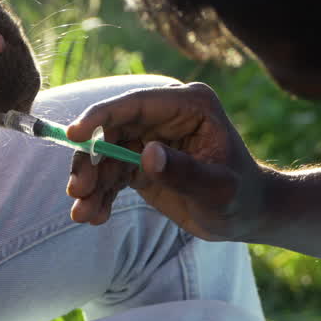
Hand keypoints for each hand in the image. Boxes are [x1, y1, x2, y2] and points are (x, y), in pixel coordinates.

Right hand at [65, 82, 267, 240]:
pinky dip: (99, 194)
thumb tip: (146, 153)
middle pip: (112, 129)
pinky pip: (111, 173)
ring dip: (90, 182)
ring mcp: (151, 137)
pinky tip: (95, 216)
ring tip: (83, 214)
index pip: (136, 104)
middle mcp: (166, 116)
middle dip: (90, 160)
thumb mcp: (218, 188)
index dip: (100, 116)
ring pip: (105, 154)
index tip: (74, 136)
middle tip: (77, 191)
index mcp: (189, 105)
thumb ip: (184, 172)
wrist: (246, 215)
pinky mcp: (141, 161)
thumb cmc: (241, 197)